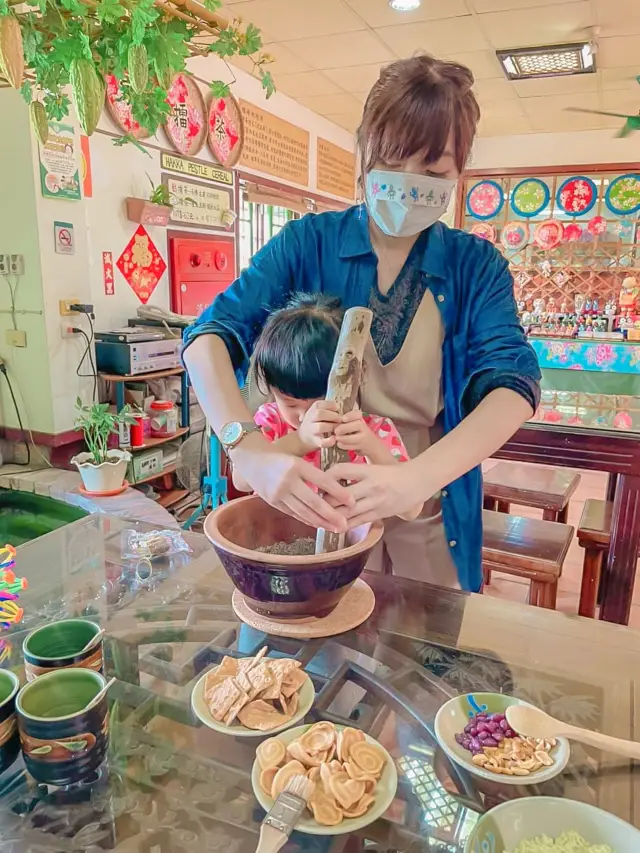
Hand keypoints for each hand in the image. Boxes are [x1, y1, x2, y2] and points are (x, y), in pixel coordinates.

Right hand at [231, 434, 352, 530]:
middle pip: (314, 501)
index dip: (339, 492)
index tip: (352, 501)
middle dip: (331, 515)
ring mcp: (278, 493)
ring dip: (320, 522)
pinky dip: (307, 520)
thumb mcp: (297, 460)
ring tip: (334, 528)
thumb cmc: (279, 458)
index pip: (323, 481)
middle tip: (345, 524)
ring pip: (303, 511)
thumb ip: (312, 474)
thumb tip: (335, 491)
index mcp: (297, 465)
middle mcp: (288, 480)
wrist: (251, 460)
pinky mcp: (272, 502)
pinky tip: (318, 524)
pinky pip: (293, 513)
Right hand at [297, 401, 340, 450]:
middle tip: (340, 420)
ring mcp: (312, 431)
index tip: (337, 410)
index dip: (332, 406)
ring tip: (337, 429)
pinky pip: (322, 442)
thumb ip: (328, 409)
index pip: (321, 404)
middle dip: (333, 416)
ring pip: (320, 427)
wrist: (304, 437)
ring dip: (331, 427)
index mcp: (313, 409)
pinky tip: (334, 439)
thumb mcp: (319, 412)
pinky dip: (329, 441)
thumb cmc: (316, 422)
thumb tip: (342, 409)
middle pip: (319, 414)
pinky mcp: (315, 442)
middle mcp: (310, 419)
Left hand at [325, 460, 426, 526]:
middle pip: (341, 495)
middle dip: (325, 500)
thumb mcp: (374, 468)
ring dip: (332, 515)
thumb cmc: (394, 473)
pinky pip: (358, 521)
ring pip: (348, 511)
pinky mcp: (380, 513)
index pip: (341, 470)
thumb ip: (356, 473)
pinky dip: (345, 525)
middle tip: (314, 502)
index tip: (318, 481)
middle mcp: (371, 485)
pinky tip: (334, 527)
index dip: (327, 476)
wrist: (418, 482)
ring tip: (319, 517)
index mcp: (368, 470)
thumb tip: (332, 479)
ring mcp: (376, 501)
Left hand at [333, 410, 373, 455]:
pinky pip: (351, 446)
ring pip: (354, 437)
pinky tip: (340, 443)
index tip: (343, 419)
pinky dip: (343, 445)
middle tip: (336, 431)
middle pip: (358, 425)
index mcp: (360, 418)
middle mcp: (364, 427)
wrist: (370, 445)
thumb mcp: (351, 424)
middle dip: (344, 428)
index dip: (350, 416)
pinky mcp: (362, 447)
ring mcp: (364, 438)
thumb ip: (343, 422)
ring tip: (336, 438)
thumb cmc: (356, 432)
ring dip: (343, 438)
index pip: (357, 414)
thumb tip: (331, 423)